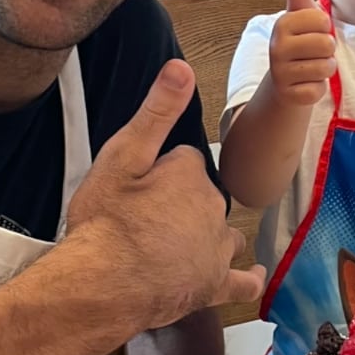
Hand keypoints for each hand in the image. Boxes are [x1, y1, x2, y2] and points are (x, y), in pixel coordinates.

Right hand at [66, 60, 264, 328]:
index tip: (138, 186)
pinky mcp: (214, 286)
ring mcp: (216, 250)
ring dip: (209, 233)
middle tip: (144, 216)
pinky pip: (242, 282)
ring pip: (223, 232)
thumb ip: (156, 112)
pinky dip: (247, 276)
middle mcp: (212, 208)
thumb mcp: (122, 156)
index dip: (161, 170)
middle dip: (181, 201)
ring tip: (180, 241)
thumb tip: (182, 67)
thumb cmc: (105, 221)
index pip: (184, 159)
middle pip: (203, 195)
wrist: (103, 285)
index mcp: (190, 174)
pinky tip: (251, 274)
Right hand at [268, 0, 334, 104]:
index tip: (311, 33)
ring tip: (310, 67)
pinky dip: (318, 88)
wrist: (283, 82)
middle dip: (327, 51)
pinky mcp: (290, 95)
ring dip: (324, 69)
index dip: (324, 29)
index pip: (323, 21)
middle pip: (326, 44)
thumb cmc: (297, 44)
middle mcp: (278, 47)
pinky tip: (306, 83)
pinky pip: (319, 89)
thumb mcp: (299, 16)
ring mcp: (282, 73)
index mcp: (282, 25)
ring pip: (326, 67)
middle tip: (312, 53)